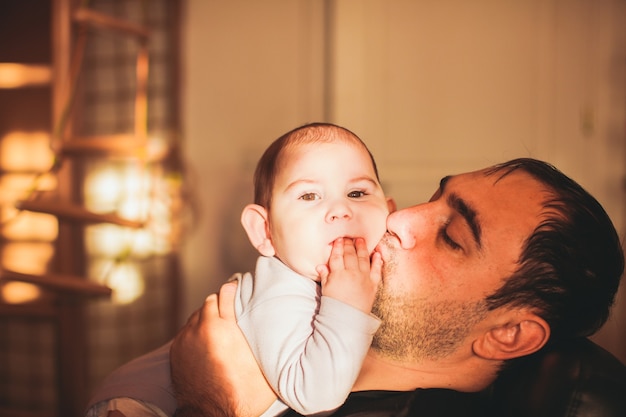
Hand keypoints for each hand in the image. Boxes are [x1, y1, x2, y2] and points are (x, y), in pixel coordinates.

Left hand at [170, 282, 276, 416]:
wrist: (212, 415)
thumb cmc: (244, 393)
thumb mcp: (263, 365)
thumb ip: (266, 340)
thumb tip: (285, 328)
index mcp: (223, 329)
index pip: (225, 293)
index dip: (232, 289)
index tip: (236, 286)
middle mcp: (202, 329)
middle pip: (209, 301)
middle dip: (220, 303)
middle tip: (231, 309)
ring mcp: (186, 339)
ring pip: (196, 315)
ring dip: (206, 317)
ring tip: (219, 327)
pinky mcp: (175, 350)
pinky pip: (186, 331)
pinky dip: (195, 331)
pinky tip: (205, 341)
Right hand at [316, 237, 381, 312]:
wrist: (347, 320)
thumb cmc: (334, 305)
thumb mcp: (326, 289)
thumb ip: (325, 276)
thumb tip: (320, 265)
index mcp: (338, 274)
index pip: (337, 256)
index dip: (337, 246)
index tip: (338, 239)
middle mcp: (351, 273)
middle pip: (350, 255)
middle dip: (349, 244)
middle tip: (348, 237)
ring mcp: (363, 278)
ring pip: (363, 259)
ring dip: (362, 248)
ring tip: (361, 240)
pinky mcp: (373, 284)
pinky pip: (376, 270)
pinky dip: (377, 261)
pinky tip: (377, 254)